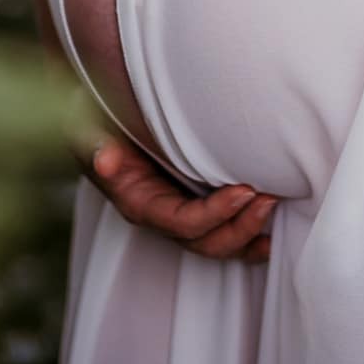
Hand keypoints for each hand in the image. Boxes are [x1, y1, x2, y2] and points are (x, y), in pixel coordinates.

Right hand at [77, 132, 276, 263]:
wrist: (99, 121)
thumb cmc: (96, 123)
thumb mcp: (88, 129)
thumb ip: (95, 145)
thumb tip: (105, 160)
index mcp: (139, 203)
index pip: (180, 222)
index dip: (213, 214)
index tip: (244, 191)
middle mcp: (161, 215)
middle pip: (203, 241)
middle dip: (239, 227)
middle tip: (268, 198)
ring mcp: (178, 213)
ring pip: (215, 242)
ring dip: (247, 232)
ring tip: (274, 208)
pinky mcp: (192, 202)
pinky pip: (221, 232)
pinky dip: (248, 237)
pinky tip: (271, 233)